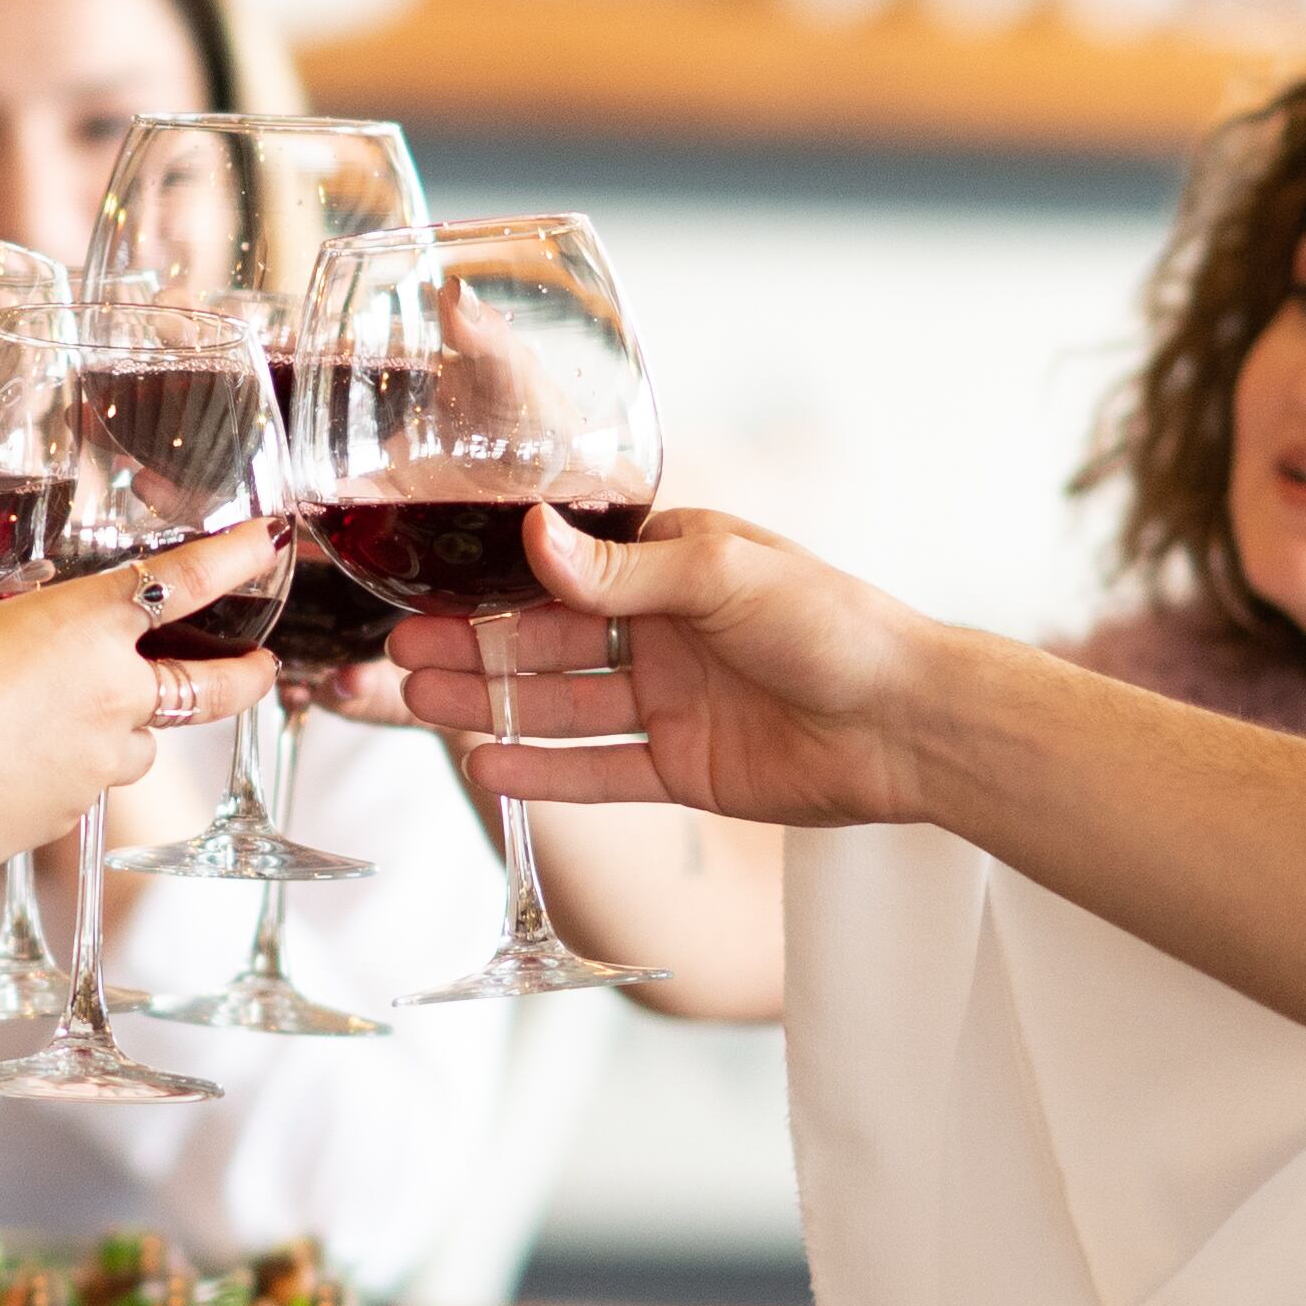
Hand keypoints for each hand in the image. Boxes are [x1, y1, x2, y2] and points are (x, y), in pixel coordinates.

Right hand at [0, 516, 278, 871]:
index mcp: (87, 625)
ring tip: (72, 717)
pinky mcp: (72, 811)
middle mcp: (113, 694)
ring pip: (138, 745)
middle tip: (263, 667)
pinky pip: (86, 784)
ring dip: (125, 730)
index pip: (187, 580)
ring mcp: (100, 761)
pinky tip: (15, 761)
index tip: (271, 541)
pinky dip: (69, 769)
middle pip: (205, 687)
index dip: (238, 557)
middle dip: (246, 676)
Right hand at [386, 505, 925, 826]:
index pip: (565, 570)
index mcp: (672, 566)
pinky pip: (597, 770)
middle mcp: (663, 631)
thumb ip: (620, 571)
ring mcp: (669, 702)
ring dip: (488, 704)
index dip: (493, 581)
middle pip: (545, 641)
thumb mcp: (721, 574)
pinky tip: (484, 766)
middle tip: (397, 653)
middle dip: (471, 646)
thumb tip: (533, 535)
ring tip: (415, 703)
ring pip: (558, 704)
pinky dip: (542, 770)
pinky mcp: (682, 769)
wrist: (908, 723)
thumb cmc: (833, 625)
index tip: (426, 584)